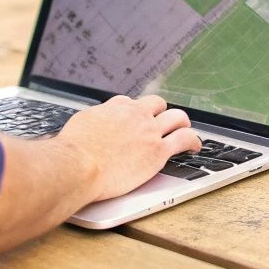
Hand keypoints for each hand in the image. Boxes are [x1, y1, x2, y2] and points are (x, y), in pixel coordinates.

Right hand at [58, 94, 199, 200]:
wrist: (79, 165)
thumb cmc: (73, 151)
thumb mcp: (80, 124)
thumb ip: (91, 123)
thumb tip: (89, 126)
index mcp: (114, 108)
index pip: (130, 103)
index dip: (134, 112)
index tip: (135, 119)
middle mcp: (135, 114)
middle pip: (156, 103)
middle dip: (161, 111)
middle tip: (163, 121)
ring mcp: (149, 131)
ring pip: (176, 117)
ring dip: (181, 122)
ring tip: (184, 130)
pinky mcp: (158, 150)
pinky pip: (184, 139)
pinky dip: (193, 141)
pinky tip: (195, 146)